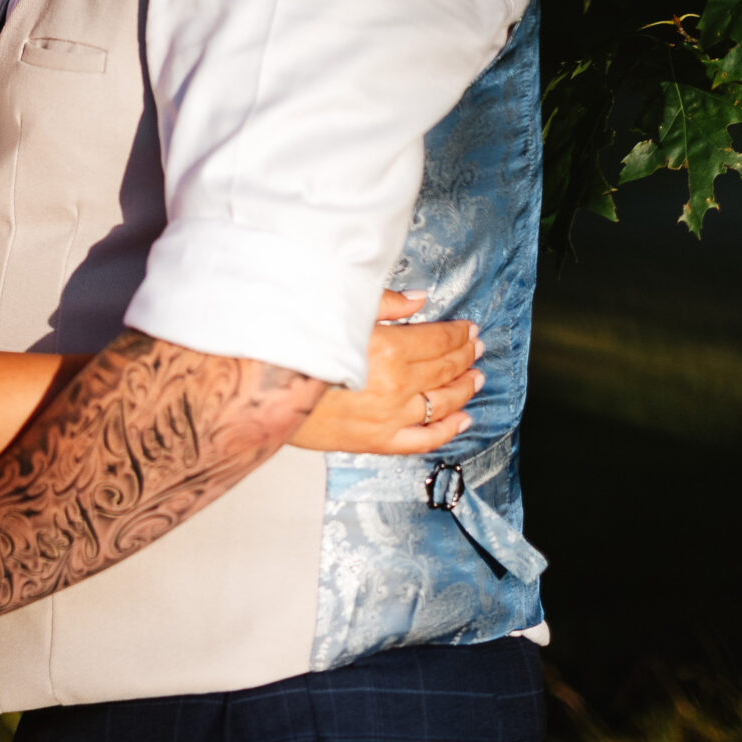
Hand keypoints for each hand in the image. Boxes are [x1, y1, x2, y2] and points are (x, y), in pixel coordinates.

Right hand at [290, 289, 481, 455]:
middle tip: (477, 348)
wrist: (264, 392)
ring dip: (464, 388)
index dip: (458, 334)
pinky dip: (448, 430)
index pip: (438, 340)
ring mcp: (390, 418)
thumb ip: (385, 304)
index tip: (469, 328)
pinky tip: (462, 419)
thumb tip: (419, 299)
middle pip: (444, 369)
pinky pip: (424, 439)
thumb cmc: (298, 347)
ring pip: (442, 403)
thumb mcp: (342, 311)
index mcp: (389, 349)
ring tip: (476, 377)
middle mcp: (396, 386)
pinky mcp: (378, 442)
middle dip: (465, 356)